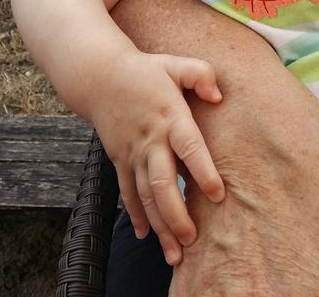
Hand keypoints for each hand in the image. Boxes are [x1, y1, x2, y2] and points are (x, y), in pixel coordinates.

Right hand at [110, 0, 318, 295]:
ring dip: (158, 225)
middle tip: (191, 238)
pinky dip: (136, 214)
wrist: (100, 77)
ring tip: (174, 253)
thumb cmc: (146, 71)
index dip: (202, 170)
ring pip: (144, 195)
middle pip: (161, 181)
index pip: (188, 146)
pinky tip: (146, 235)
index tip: (217, 193)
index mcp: (169, 116)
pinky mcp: (120, 159)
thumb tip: (218, 95)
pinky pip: (127, 191)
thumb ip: (200, 75)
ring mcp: (133, 152)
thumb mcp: (175, 64)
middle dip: (176, 213)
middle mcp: (151, 139)